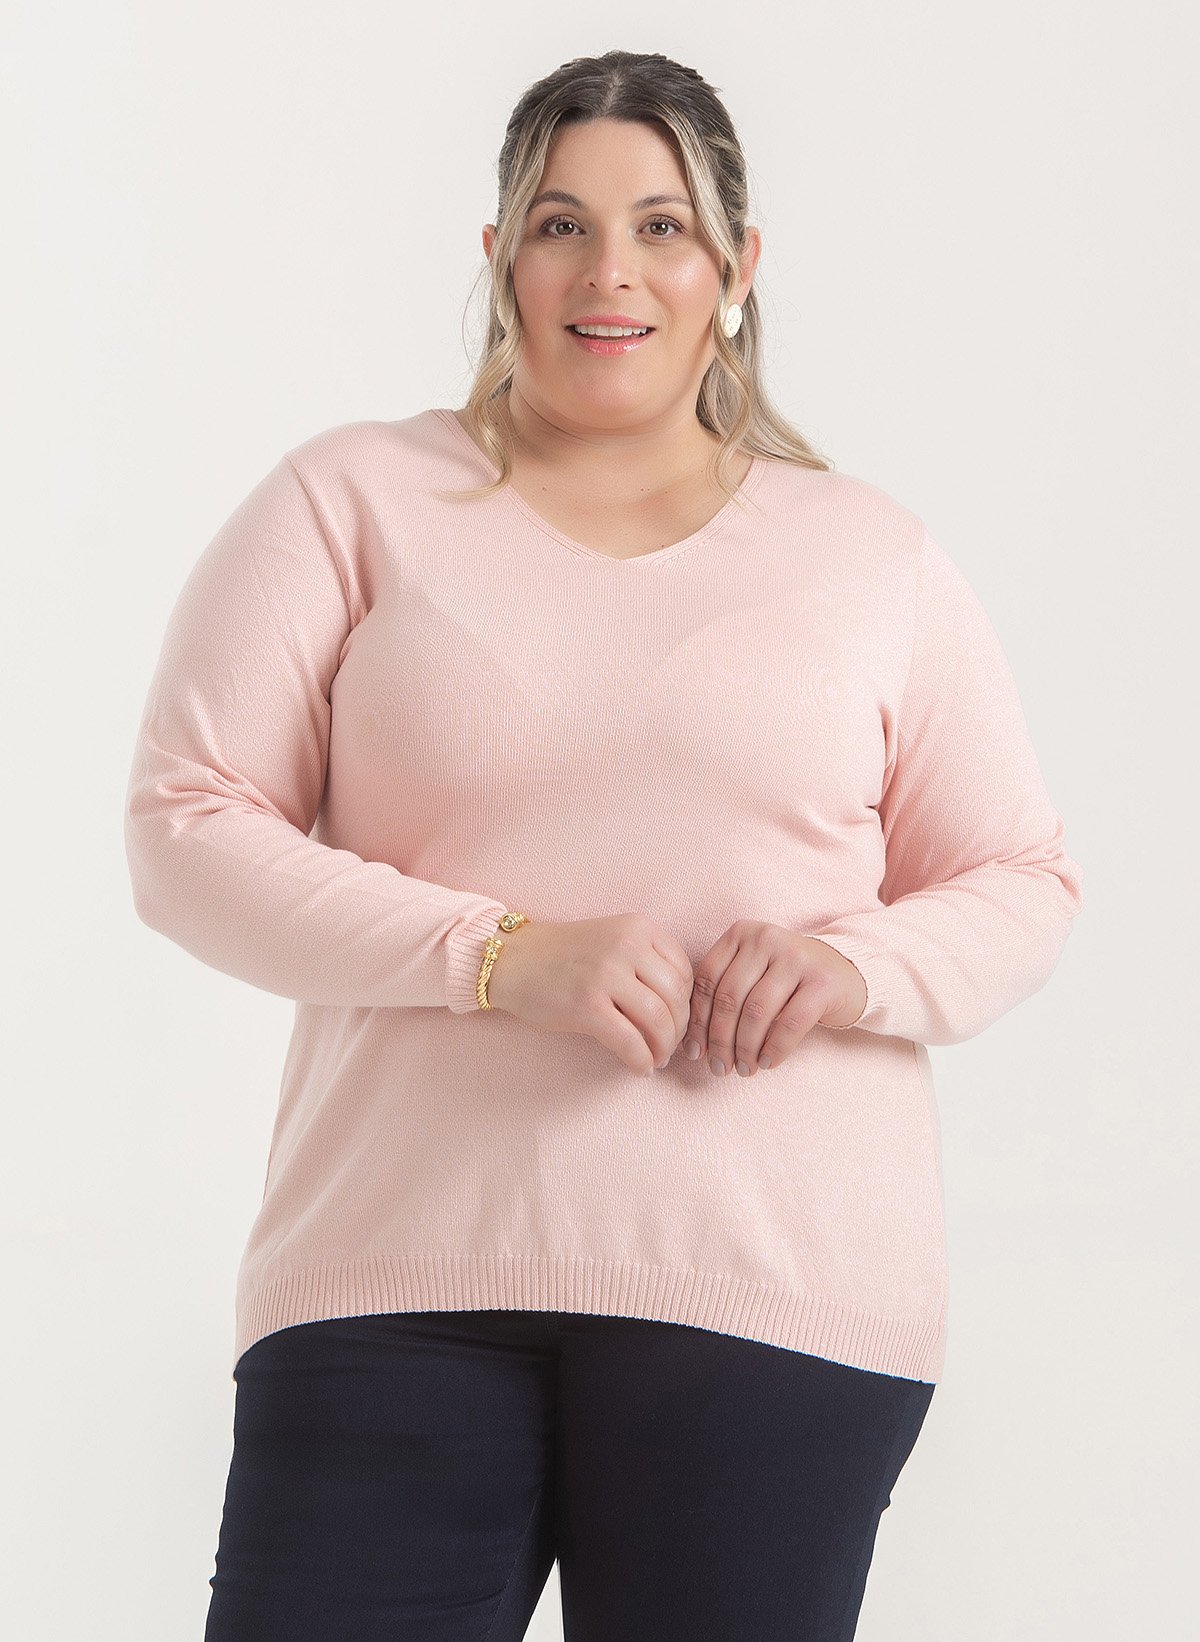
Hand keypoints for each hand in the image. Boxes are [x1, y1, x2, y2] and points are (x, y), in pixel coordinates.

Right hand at [483, 913, 693, 1076]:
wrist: (512, 959)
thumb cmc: (564, 955)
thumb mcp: (612, 939)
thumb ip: (646, 961)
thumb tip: (680, 1010)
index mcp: (638, 927)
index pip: (684, 972)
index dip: (686, 1004)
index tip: (676, 1021)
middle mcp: (627, 946)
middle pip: (676, 998)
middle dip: (678, 1031)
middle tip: (669, 1048)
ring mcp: (606, 975)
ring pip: (659, 1021)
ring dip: (663, 1048)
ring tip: (656, 1058)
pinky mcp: (587, 1006)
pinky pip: (630, 1042)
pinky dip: (641, 1061)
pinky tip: (638, 1068)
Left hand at [683, 921, 867, 1075]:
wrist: (845, 971)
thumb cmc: (786, 981)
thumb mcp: (752, 975)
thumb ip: (723, 996)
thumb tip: (693, 1047)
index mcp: (741, 933)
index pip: (707, 980)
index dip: (697, 1021)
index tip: (695, 1053)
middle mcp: (766, 938)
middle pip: (730, 997)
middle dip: (720, 1040)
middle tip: (720, 1069)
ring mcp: (797, 957)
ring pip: (757, 1012)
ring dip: (746, 1048)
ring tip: (745, 1069)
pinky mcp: (823, 981)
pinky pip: (790, 1022)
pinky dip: (775, 1048)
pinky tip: (768, 1062)